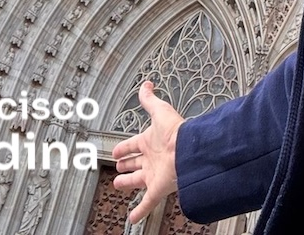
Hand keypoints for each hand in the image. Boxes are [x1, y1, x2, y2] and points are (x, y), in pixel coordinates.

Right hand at [111, 81, 184, 222]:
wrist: (189, 150)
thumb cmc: (176, 131)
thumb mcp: (159, 111)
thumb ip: (150, 99)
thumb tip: (146, 84)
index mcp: (150, 141)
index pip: (132, 145)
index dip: (123, 148)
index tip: (115, 151)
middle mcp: (151, 158)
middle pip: (135, 163)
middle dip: (125, 165)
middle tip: (117, 169)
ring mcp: (154, 174)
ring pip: (137, 181)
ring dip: (127, 184)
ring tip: (117, 185)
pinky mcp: (157, 189)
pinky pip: (146, 203)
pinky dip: (139, 211)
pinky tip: (132, 218)